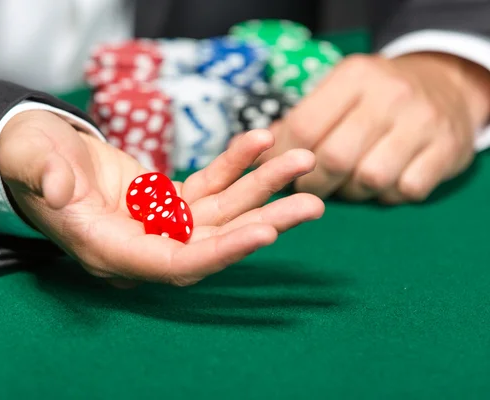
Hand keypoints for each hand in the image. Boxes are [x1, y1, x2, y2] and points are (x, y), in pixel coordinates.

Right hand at [0, 110, 323, 286]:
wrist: (40, 152)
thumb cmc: (29, 159)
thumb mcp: (30, 161)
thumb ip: (41, 174)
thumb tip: (57, 188)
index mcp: (108, 249)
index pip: (173, 263)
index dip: (219, 252)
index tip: (264, 231)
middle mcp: (141, 245)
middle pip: (211, 244)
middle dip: (262, 223)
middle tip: (313, 204)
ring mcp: (158, 225)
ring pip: (219, 214)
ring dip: (262, 189)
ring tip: (302, 161)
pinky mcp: (168, 203)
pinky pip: (208, 186)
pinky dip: (234, 164)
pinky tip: (258, 141)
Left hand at [258, 52, 489, 203]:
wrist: (446, 88)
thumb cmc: (375, 98)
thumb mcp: (338, 93)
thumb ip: (297, 121)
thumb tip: (246, 150)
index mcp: (353, 77)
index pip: (304, 127)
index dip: (284, 159)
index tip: (280, 172)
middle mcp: (389, 95)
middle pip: (335, 158)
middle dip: (315, 183)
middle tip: (311, 186)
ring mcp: (422, 122)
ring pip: (370, 178)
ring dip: (352, 192)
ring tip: (348, 184)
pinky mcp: (447, 150)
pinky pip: (404, 190)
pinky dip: (387, 196)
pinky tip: (383, 184)